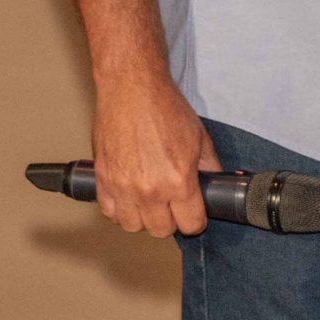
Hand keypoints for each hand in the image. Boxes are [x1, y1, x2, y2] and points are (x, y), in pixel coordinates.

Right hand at [92, 77, 220, 237]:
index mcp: (178, 181)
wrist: (132, 89)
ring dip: (143, 218)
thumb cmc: (164, 108)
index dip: (196, 221)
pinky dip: (119, 209)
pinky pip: (108, 211)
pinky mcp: (102, 179)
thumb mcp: (200, 138)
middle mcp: (149, 190)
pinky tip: (128, 197)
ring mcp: (122, 187)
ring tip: (150, 203)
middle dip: (171, 221)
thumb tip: (216, 182)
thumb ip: (209, 167)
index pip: (190, 225)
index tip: (194, 216)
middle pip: (161, 230)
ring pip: (132, 226)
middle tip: (173, 207)